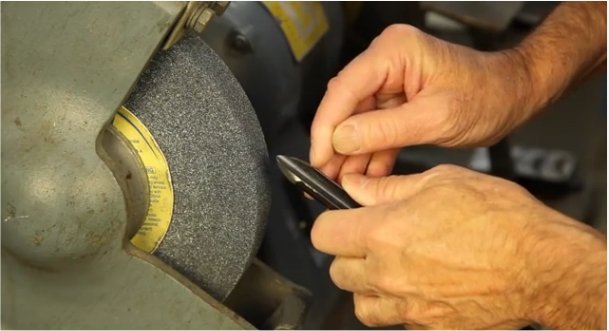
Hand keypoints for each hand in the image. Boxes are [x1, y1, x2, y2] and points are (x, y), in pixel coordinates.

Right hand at [309, 24, 537, 180]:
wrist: (513, 95)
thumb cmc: (488, 95)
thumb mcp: (435, 118)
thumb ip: (383, 130)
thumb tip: (340, 140)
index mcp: (395, 52)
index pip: (344, 89)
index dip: (326, 126)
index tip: (318, 156)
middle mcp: (387, 61)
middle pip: (345, 105)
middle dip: (335, 143)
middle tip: (325, 175)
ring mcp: (390, 80)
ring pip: (356, 120)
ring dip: (350, 152)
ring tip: (341, 182)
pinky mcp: (397, 100)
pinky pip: (374, 127)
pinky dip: (370, 152)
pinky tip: (364, 176)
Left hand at [311, 165, 605, 328]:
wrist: (543, 266)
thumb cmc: (502, 221)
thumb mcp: (441, 182)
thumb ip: (388, 188)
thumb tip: (357, 187)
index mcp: (385, 232)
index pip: (323, 233)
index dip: (330, 222)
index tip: (340, 219)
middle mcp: (389, 273)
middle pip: (338, 270)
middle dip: (349, 254)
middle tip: (372, 241)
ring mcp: (408, 306)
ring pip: (361, 303)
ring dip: (368, 286)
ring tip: (392, 268)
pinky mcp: (429, 327)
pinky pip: (395, 322)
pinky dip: (397, 307)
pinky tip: (417, 288)